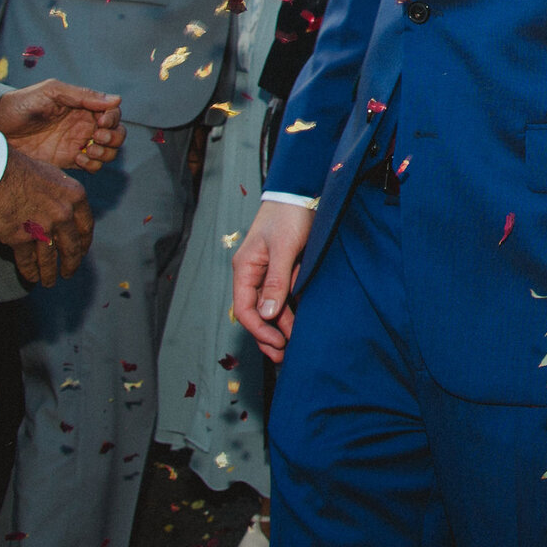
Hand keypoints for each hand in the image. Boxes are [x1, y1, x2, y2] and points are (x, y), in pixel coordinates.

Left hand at [0, 80, 124, 171]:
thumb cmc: (20, 104)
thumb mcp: (51, 92)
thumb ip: (83, 95)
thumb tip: (117, 100)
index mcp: (82, 107)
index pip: (112, 112)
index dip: (113, 118)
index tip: (101, 122)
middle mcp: (83, 125)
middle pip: (116, 134)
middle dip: (114, 137)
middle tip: (96, 137)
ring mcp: (76, 144)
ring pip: (108, 152)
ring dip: (105, 152)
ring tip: (87, 150)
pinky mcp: (67, 161)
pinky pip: (92, 166)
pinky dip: (93, 165)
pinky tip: (78, 159)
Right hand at [0, 148, 93, 286]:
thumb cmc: (18, 168)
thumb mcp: (52, 176)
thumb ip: (61, 195)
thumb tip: (64, 210)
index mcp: (75, 197)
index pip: (86, 227)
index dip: (84, 243)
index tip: (81, 252)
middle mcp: (63, 214)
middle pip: (72, 247)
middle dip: (71, 263)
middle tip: (68, 273)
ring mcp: (43, 228)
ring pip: (50, 258)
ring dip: (50, 274)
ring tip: (49, 282)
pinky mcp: (20, 238)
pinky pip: (28, 261)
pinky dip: (30, 272)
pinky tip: (31, 278)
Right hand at [233, 199, 314, 362]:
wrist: (302, 191)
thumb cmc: (288, 216)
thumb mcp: (283, 248)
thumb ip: (276, 281)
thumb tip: (266, 314)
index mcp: (245, 269)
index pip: (245, 309)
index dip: (259, 329)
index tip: (277, 343)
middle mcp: (253, 273)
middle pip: (256, 312)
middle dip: (268, 335)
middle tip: (283, 355)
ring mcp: (268, 272)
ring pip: (271, 307)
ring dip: (280, 326)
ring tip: (292, 346)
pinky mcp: (284, 269)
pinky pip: (283, 296)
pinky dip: (289, 311)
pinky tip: (298, 325)